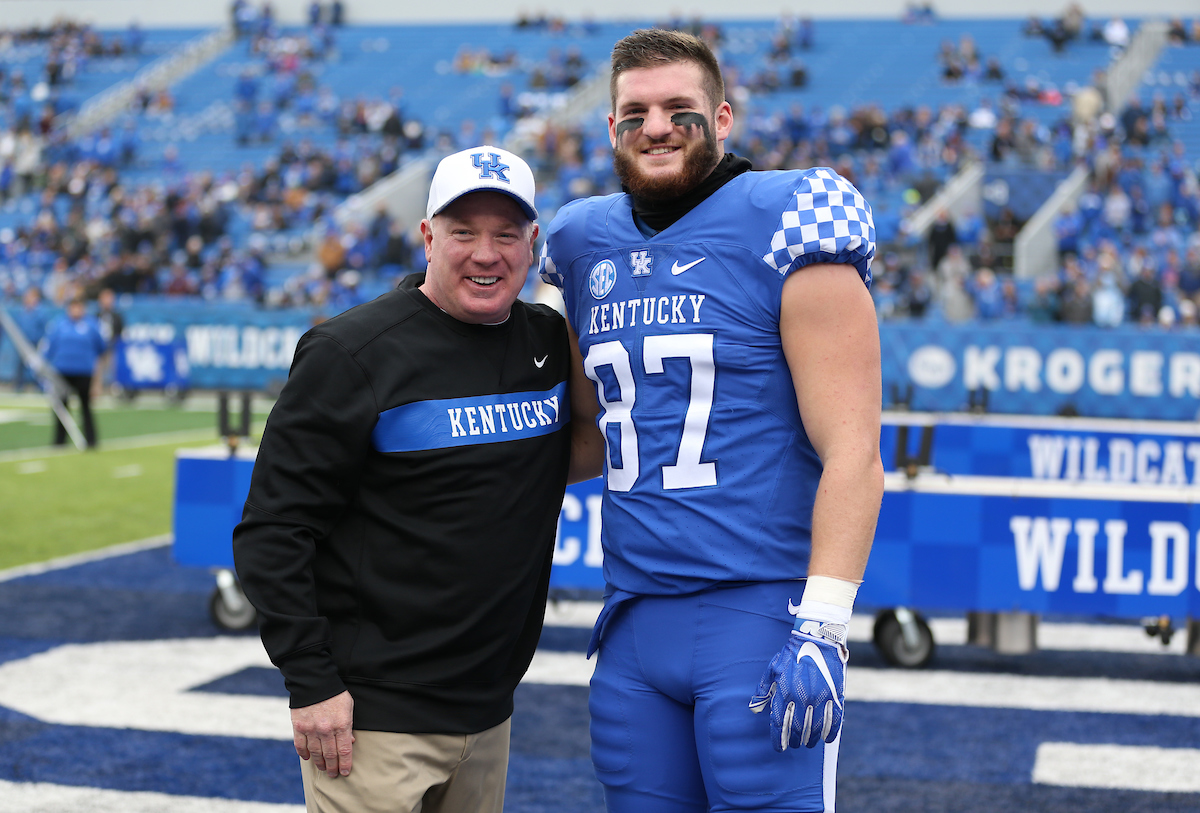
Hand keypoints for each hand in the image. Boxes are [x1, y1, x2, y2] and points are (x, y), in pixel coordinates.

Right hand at [291, 691, 354, 777]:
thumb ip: (349, 725)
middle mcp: (326, 729)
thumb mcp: (348, 707)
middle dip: (333, 767)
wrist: (314, 681)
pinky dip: (303, 753)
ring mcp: (311, 729)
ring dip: (319, 763)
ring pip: (315, 753)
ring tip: (322, 768)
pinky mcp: (299, 726)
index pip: (345, 750)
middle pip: (330, 755)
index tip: (345, 772)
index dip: (345, 764)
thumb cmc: (335, 694)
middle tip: (333, 774)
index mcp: (341, 724)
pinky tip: (307, 758)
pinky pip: (300, 745)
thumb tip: (351, 742)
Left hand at [749, 619, 847, 751]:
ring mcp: (820, 697)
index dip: (778, 739)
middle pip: (798, 729)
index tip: (779, 747)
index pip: (780, 723)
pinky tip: (826, 739)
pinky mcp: (835, 695)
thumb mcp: (773, 669)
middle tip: (793, 744)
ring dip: (810, 740)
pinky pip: (834, 720)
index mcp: (785, 691)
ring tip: (807, 743)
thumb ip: (763, 690)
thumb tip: (754, 709)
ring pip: (815, 728)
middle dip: (794, 741)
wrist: (818, 639)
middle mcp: (802, 697)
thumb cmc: (792, 655)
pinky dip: (830, 732)